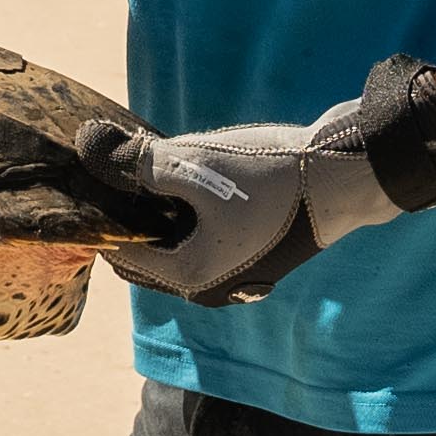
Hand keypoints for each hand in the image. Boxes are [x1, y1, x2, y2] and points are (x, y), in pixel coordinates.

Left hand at [78, 58, 435, 306]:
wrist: (349, 175)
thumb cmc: (271, 174)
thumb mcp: (193, 162)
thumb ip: (134, 161)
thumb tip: (86, 145)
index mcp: (189, 278)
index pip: (119, 251)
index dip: (100, 211)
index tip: (90, 172)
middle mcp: (210, 289)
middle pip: (147, 254)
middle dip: (131, 214)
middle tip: (122, 165)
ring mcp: (238, 275)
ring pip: (178, 246)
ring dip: (162, 212)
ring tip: (157, 166)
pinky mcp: (258, 256)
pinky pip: (207, 240)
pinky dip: (192, 215)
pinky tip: (197, 176)